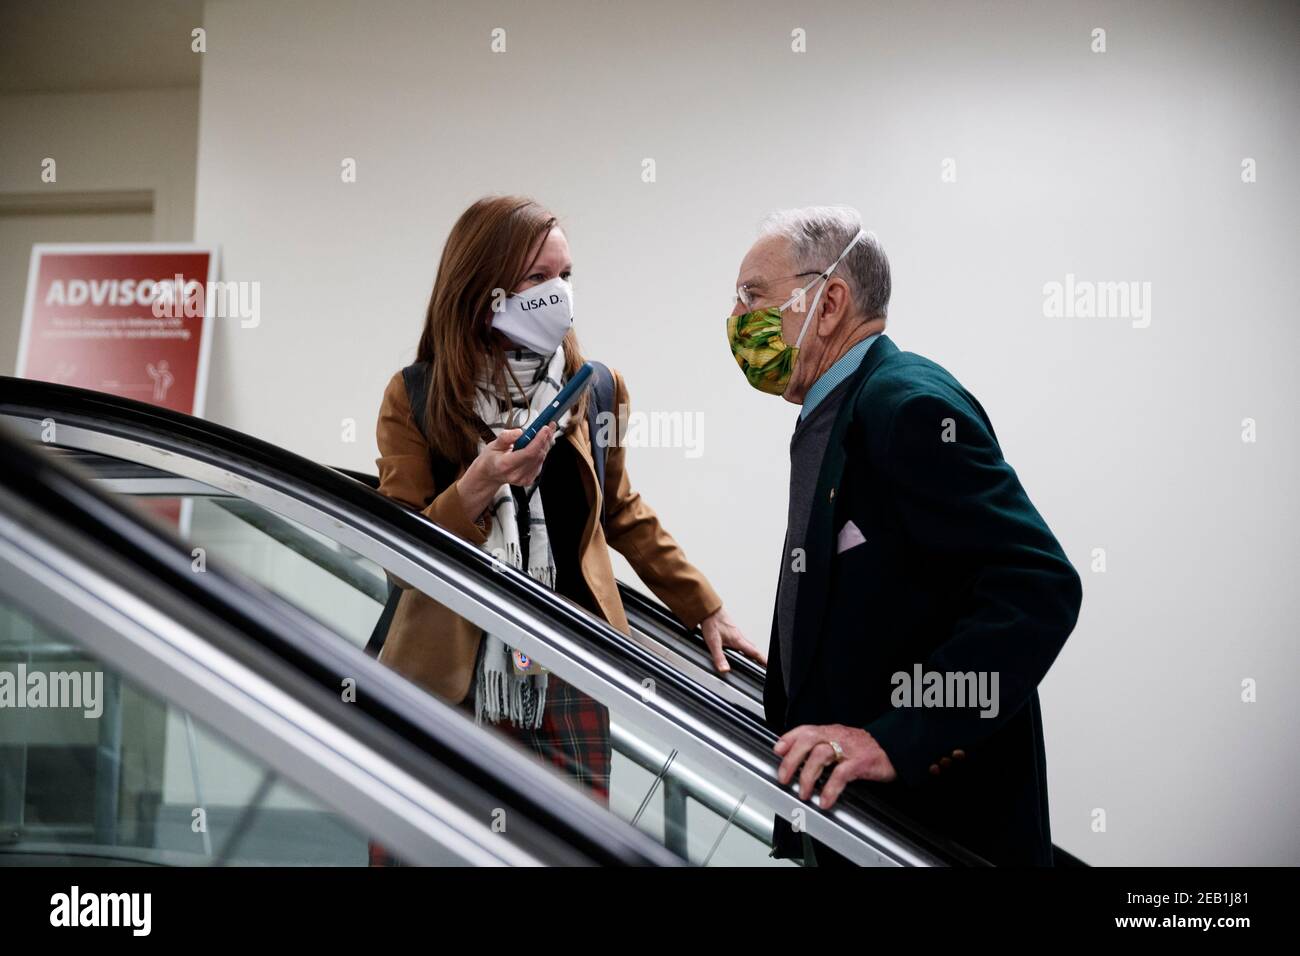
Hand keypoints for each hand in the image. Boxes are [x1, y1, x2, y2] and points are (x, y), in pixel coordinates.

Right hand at [458, 424, 556, 519]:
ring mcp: (523, 479)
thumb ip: (506, 437)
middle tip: (549, 426)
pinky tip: (541, 443)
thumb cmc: (491, 458)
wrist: (489, 474)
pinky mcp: (528, 480)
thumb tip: (520, 432)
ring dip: (545, 444)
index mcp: (505, 464)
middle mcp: (515, 474)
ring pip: (541, 459)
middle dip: (545, 439)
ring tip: (546, 432)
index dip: (539, 439)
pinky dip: (542, 451)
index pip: (528, 452)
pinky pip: (540, 463)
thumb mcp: (494, 444)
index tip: (545, 428)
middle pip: (537, 455)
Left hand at [699, 606, 765, 671]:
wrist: (708, 608)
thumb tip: (725, 669)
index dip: (763, 660)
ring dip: (752, 650)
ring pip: (748, 642)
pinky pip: (742, 638)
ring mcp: (736, 631)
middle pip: (753, 648)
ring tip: (753, 657)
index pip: (754, 652)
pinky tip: (738, 646)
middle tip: (764, 663)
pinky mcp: (731, 628)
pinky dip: (745, 644)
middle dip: (759, 656)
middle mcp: (739, 635)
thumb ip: (719, 657)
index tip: (768, 665)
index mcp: (737, 640)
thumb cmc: (711, 622)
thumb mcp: (713, 642)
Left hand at [774, 724, 895, 809]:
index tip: (777, 750)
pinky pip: (842, 774)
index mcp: (831, 731)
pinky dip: (831, 788)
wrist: (896, 748)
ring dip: (808, 775)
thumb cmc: (867, 748)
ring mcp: (850, 748)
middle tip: (784, 777)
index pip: (805, 729)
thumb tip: (800, 762)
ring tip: (803, 793)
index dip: (789, 738)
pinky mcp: (861, 762)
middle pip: (808, 740)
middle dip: (792, 759)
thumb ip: (823, 748)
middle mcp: (838, 736)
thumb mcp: (843, 742)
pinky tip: (825, 800)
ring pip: (821, 754)